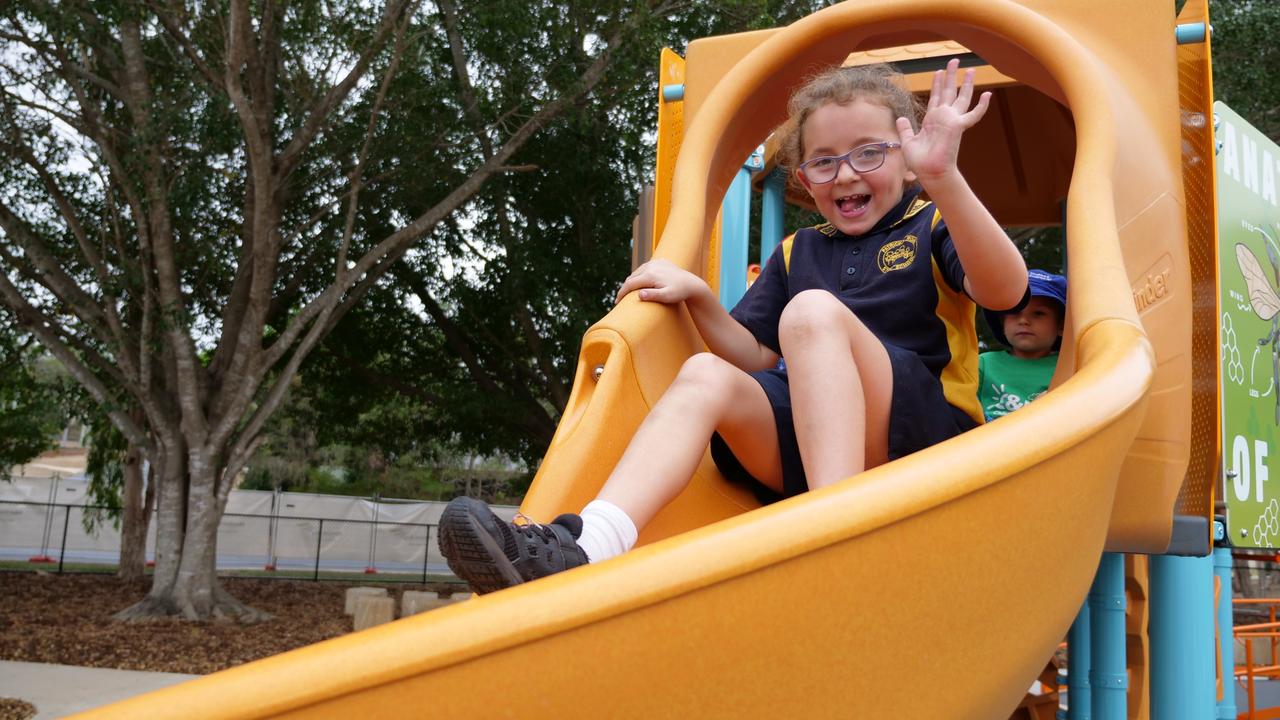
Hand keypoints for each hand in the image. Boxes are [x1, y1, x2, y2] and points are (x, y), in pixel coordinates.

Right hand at [615, 259, 707, 305]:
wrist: (692, 284)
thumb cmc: (679, 293)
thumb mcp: (667, 297)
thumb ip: (653, 295)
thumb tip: (639, 294)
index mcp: (650, 274)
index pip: (630, 284)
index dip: (622, 293)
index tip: (617, 302)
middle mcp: (651, 266)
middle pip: (632, 277)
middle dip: (625, 288)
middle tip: (621, 299)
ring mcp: (655, 262)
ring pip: (638, 272)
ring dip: (632, 281)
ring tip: (629, 292)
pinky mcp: (660, 261)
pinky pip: (646, 268)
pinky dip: (641, 275)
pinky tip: (640, 282)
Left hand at [896, 58, 990, 182]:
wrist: (929, 172)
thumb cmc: (920, 162)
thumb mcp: (908, 141)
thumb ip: (906, 129)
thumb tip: (900, 119)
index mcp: (932, 120)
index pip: (936, 97)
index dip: (937, 84)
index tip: (938, 71)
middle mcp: (943, 117)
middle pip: (949, 91)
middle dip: (951, 76)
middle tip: (954, 60)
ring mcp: (952, 120)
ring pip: (961, 97)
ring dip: (965, 82)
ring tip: (969, 68)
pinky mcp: (958, 126)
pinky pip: (974, 114)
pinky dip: (982, 105)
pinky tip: (988, 94)